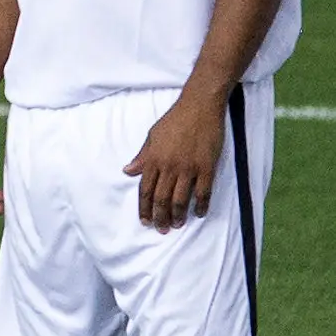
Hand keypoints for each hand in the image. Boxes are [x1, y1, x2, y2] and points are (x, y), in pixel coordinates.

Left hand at [123, 91, 226, 232]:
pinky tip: (198, 213)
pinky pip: (203, 192)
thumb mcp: (153, 136)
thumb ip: (142, 156)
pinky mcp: (207, 166)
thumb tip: (128, 171)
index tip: (145, 221)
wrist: (199, 106)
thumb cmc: (175, 119)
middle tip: (162, 229)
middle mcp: (169, 166)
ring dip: (178, 215)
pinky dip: (200, 205)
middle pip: (161, 199)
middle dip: (160, 217)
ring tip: (177, 224)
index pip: (145, 190)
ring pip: (180, 199)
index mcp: (153, 159)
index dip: (144, 208)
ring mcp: (188, 167)